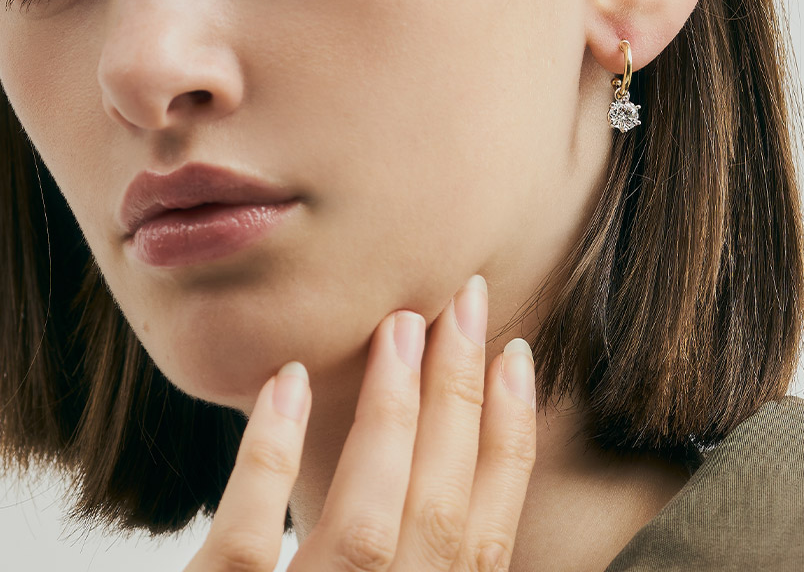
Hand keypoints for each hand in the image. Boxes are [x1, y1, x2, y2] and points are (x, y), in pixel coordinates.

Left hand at [185, 273, 537, 570]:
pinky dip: (268, 459)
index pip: (484, 531)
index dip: (508, 438)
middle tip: (462, 302)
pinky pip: (244, 545)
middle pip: (436, 509)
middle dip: (458, 396)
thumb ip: (425, 557)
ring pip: (362, 522)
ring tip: (400, 326)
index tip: (515, 354)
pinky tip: (289, 383)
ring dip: (390, 415)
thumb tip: (462, 485)